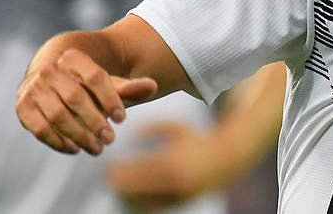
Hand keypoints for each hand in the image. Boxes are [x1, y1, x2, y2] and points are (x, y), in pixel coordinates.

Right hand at [16, 48, 157, 154]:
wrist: (54, 83)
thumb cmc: (87, 85)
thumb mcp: (109, 84)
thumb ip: (130, 87)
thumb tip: (152, 86)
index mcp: (73, 57)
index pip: (95, 77)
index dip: (111, 99)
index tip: (122, 119)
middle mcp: (49, 70)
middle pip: (76, 98)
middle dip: (95, 121)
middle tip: (110, 139)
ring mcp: (32, 88)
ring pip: (58, 115)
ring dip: (79, 135)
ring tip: (97, 148)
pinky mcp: (23, 108)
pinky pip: (40, 128)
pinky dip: (58, 141)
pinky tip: (75, 149)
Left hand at [107, 122, 226, 210]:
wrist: (224, 161)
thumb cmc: (196, 140)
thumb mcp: (177, 127)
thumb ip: (152, 127)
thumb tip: (130, 134)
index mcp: (170, 161)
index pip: (134, 170)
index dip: (117, 169)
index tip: (108, 165)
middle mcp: (172, 181)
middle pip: (133, 189)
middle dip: (118, 184)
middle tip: (109, 177)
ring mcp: (175, 195)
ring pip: (139, 202)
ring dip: (126, 195)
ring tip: (118, 186)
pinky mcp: (177, 204)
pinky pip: (151, 208)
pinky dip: (139, 202)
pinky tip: (132, 193)